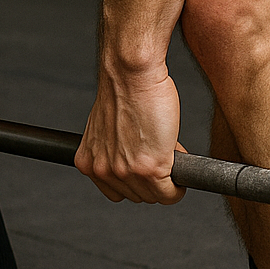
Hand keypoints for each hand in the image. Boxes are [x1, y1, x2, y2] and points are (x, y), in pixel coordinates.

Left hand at [74, 67, 185, 203]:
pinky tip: (180, 169)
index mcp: (89, 162)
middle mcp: (103, 170)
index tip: (144, 167)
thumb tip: (134, 161)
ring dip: (167, 180)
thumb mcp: (106, 126)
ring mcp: (126, 171)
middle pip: (137, 196)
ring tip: (167, 152)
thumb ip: (113, 149)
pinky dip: (179, 186)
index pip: (116, 191)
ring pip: (155, 196)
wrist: (131, 72)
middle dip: (152, 180)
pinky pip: (171, 193)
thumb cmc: (123, 89)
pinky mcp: (150, 168)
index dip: (135, 179)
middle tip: (159, 154)